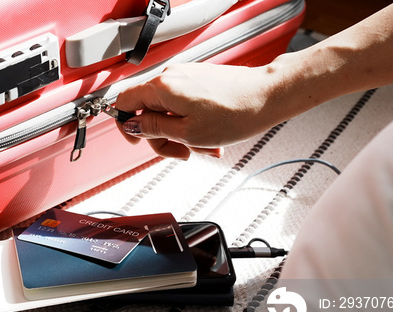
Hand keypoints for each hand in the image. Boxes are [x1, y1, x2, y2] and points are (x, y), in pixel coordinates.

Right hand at [114, 62, 286, 159]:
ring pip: (168, 111)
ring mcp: (187, 76)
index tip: (136, 140)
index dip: (125, 125)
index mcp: (161, 87)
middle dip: (162, 137)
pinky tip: (209, 135)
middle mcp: (171, 76)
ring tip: (203, 146)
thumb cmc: (235, 113)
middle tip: (180, 152)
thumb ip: (153, 129)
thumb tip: (133, 126)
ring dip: (181, 133)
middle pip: (147, 111)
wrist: (269, 96)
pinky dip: (192, 123)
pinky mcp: (200, 79)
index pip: (123, 102)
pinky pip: (184, 105)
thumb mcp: (186, 133)